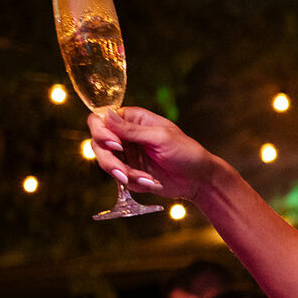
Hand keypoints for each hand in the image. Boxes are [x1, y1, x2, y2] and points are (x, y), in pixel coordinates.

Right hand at [86, 107, 220, 203]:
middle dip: (110, 160)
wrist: (199, 179)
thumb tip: (106, 114)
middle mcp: (124, 136)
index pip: (99, 119)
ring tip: (146, 179)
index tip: (116, 145)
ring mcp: (125, 154)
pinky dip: (134, 182)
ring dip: (123, 173)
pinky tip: (153, 182)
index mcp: (131, 119)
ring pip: (105, 162)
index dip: (101, 131)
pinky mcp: (129, 172)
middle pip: (98, 144)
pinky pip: (119, 178)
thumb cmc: (186, 152)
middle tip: (125, 172)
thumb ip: (132, 130)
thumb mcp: (161, 137)